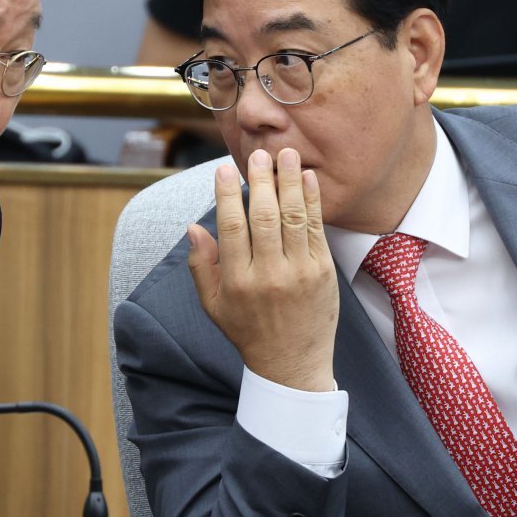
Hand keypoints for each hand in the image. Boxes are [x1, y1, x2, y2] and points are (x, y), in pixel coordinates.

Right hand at [187, 148, 338, 390]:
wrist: (292, 363)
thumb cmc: (248, 331)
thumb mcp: (213, 305)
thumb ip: (201, 266)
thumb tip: (193, 227)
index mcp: (238, 282)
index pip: (231, 228)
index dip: (227, 195)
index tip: (224, 169)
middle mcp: (270, 275)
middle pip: (264, 217)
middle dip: (261, 181)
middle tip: (258, 153)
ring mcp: (300, 272)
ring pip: (293, 218)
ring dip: (290, 182)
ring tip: (286, 154)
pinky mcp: (323, 271)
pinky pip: (316, 229)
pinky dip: (312, 201)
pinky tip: (308, 178)